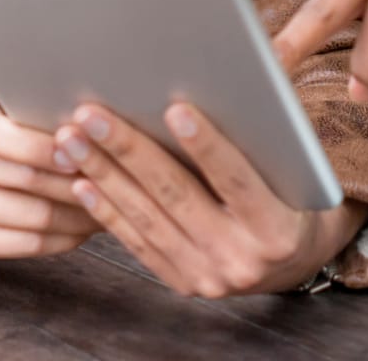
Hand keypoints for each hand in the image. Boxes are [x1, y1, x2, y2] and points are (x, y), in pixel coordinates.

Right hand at [0, 98, 99, 264]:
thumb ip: (31, 120)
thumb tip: (98, 123)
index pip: (15, 136)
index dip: (56, 147)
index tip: (92, 149)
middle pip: (31, 179)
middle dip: (82, 183)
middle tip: (119, 185)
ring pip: (35, 215)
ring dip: (80, 215)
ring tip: (110, 209)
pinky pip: (27, 244)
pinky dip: (63, 239)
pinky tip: (84, 231)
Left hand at [52, 102, 366, 297]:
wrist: (296, 259)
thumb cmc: (293, 193)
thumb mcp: (293, 169)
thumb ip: (259, 138)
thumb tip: (214, 83)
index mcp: (278, 228)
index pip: (238, 180)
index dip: (207, 145)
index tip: (175, 108)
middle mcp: (243, 259)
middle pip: (177, 196)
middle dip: (129, 151)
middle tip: (90, 114)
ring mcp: (209, 277)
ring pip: (147, 218)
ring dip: (104, 175)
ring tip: (71, 139)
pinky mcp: (182, 283)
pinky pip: (137, 243)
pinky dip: (106, 211)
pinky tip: (81, 180)